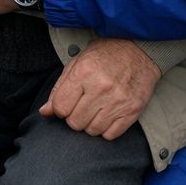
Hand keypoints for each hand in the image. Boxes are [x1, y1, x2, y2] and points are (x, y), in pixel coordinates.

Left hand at [40, 38, 158, 139]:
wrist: (140, 50)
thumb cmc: (105, 55)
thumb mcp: (78, 63)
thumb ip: (59, 88)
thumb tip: (45, 112)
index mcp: (84, 72)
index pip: (60, 107)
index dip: (60, 108)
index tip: (67, 103)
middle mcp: (101, 87)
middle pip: (75, 122)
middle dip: (75, 117)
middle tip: (83, 105)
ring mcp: (118, 100)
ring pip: (92, 130)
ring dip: (90, 124)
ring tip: (96, 109)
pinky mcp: (132, 110)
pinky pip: (110, 135)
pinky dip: (106, 129)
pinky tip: (107, 115)